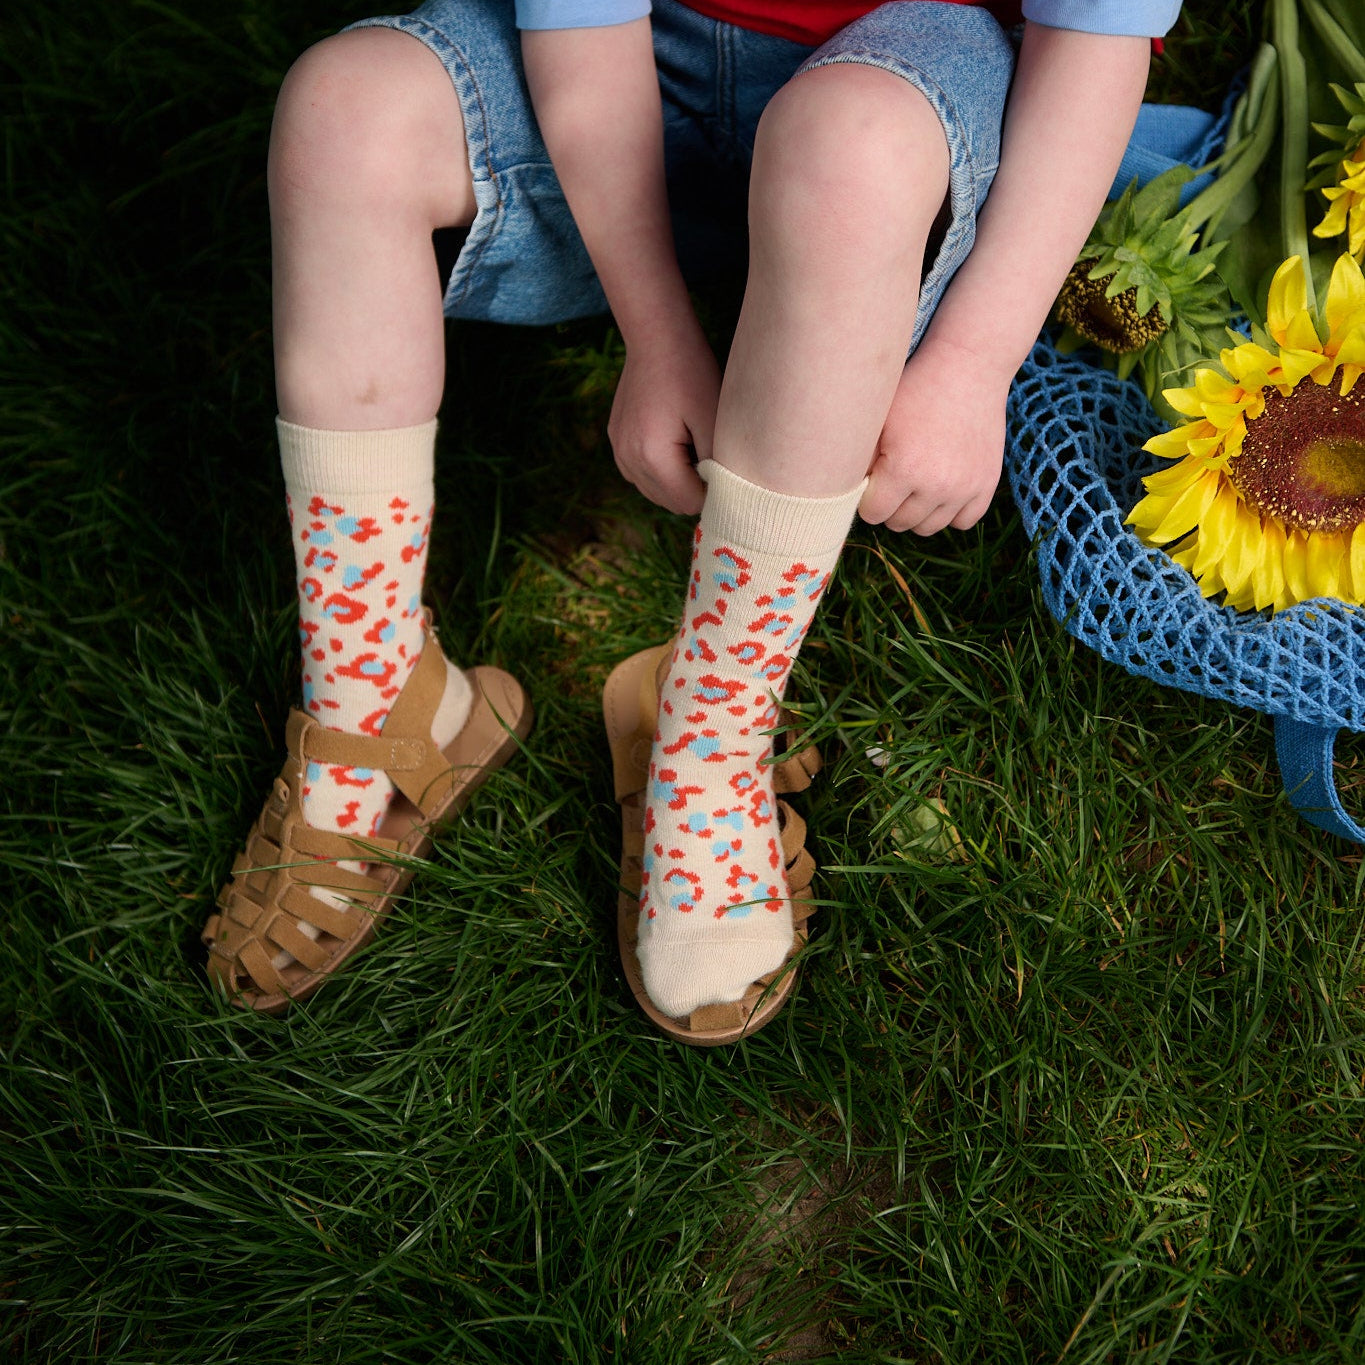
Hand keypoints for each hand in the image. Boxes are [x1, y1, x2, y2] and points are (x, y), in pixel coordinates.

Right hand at [608, 317, 720, 515]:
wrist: (656, 338)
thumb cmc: (692, 374)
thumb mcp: (714, 421)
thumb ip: (716, 467)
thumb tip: (717, 500)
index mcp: (653, 457)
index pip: (690, 503)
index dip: (712, 490)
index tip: (721, 462)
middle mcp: (629, 460)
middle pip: (671, 502)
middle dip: (693, 487)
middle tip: (706, 448)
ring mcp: (618, 451)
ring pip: (655, 492)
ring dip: (676, 480)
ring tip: (689, 442)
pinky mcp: (615, 441)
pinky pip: (641, 474)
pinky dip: (659, 469)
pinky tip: (672, 441)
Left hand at [859, 338, 1007, 535]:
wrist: (967, 367)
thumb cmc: (914, 389)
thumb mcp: (877, 421)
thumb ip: (860, 463)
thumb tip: (845, 496)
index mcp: (904, 470)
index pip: (873, 513)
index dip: (868, 497)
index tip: (871, 480)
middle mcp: (937, 485)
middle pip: (900, 523)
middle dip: (890, 505)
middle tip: (892, 479)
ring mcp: (965, 488)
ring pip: (929, 527)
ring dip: (917, 512)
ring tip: (914, 484)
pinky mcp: (986, 484)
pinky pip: (963, 521)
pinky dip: (950, 512)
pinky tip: (940, 491)